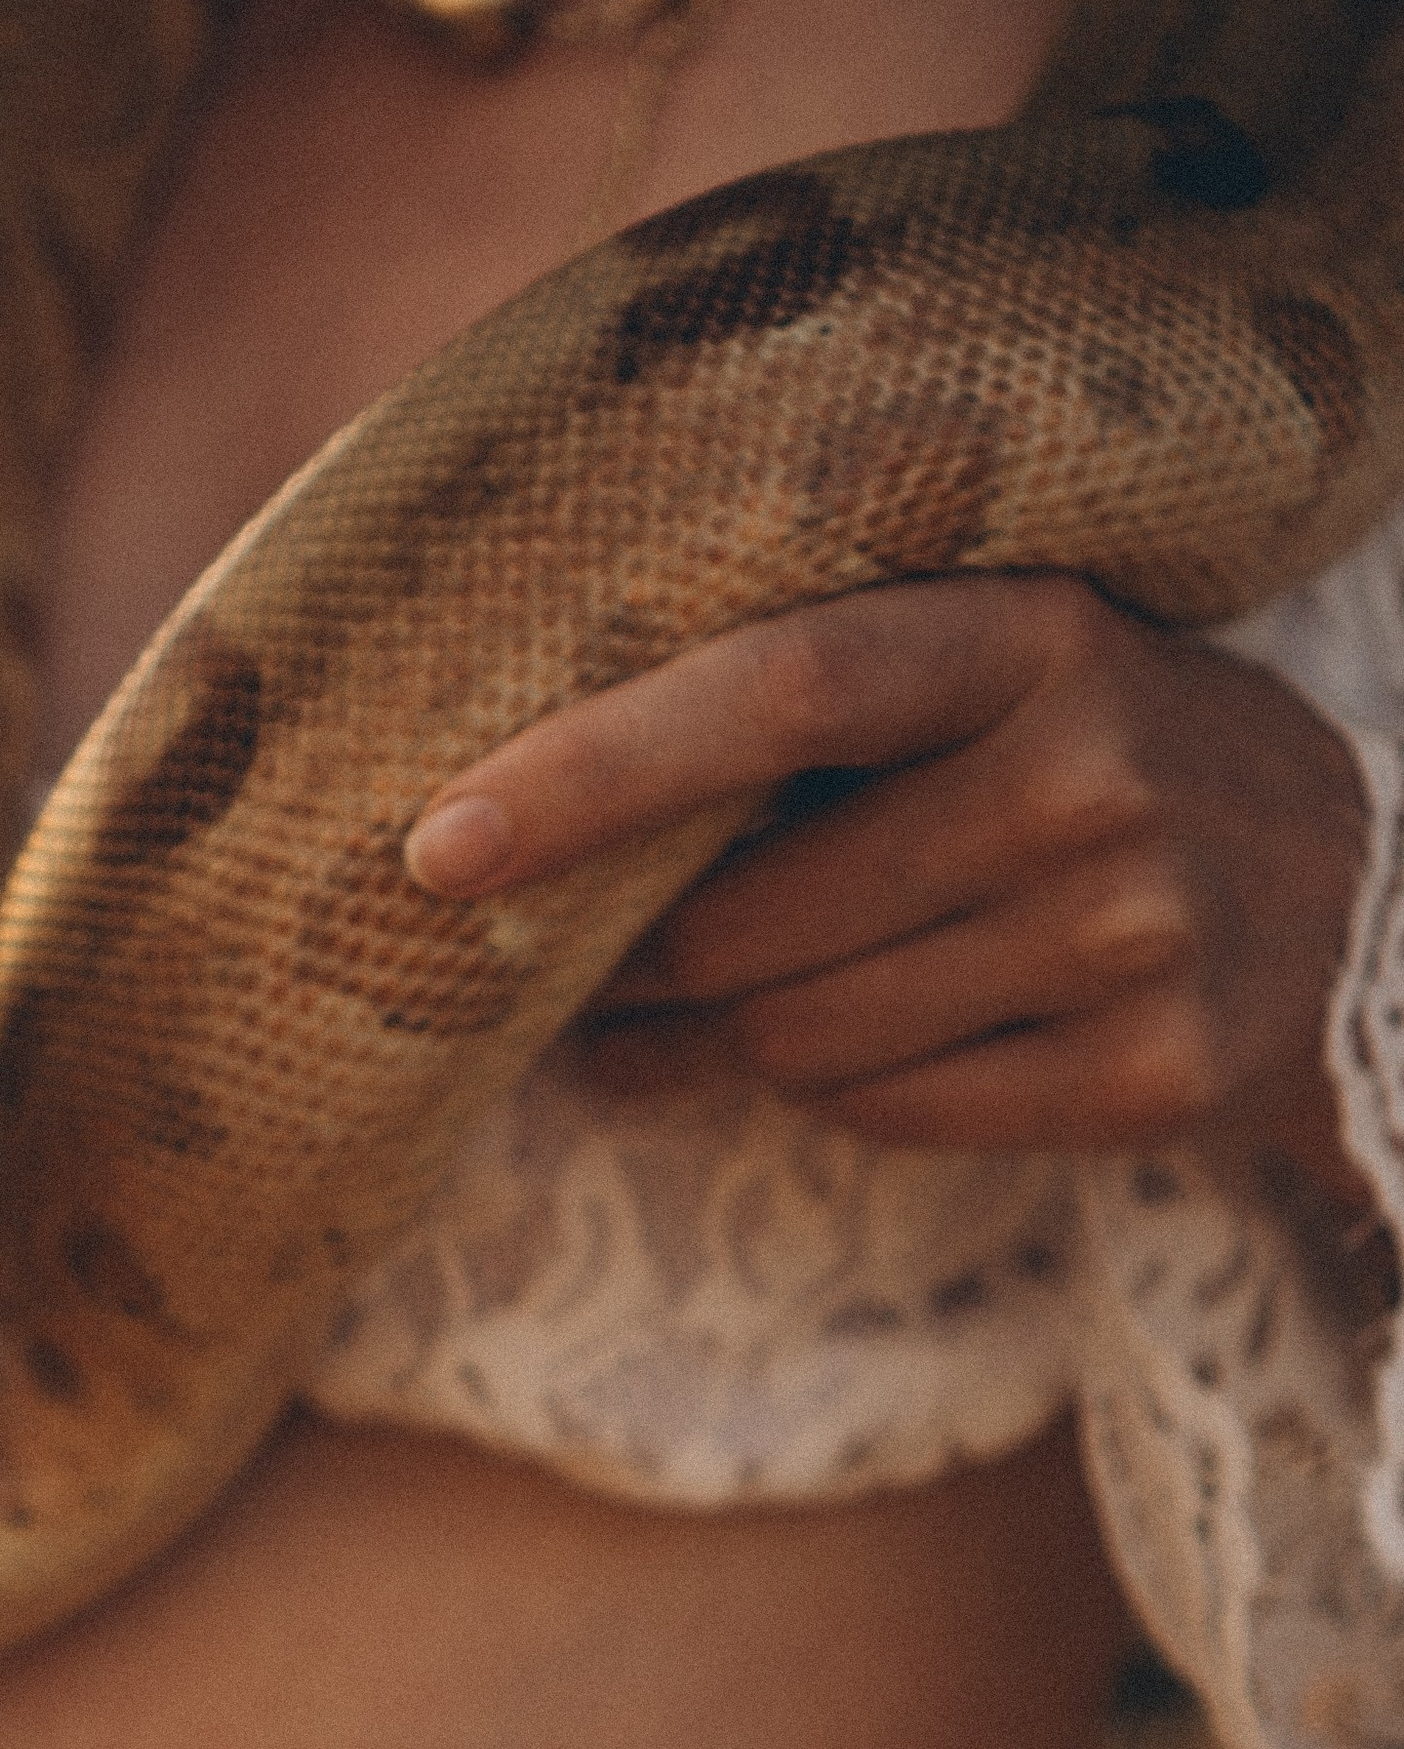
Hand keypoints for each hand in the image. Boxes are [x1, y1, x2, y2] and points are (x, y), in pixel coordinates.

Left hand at [403, 573, 1373, 1204]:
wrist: (1366, 903)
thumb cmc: (1099, 777)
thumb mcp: (994, 691)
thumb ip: (800, 735)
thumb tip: (510, 857)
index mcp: (1032, 633)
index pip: (775, 689)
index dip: (595, 771)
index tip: (438, 843)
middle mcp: (1091, 772)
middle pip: (753, 926)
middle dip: (659, 968)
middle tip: (617, 973)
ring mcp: (1137, 928)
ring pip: (805, 1038)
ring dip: (748, 1041)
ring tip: (776, 1003)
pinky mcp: (1156, 1070)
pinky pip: (894, 1114)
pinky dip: (853, 1098)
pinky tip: (891, 1049)